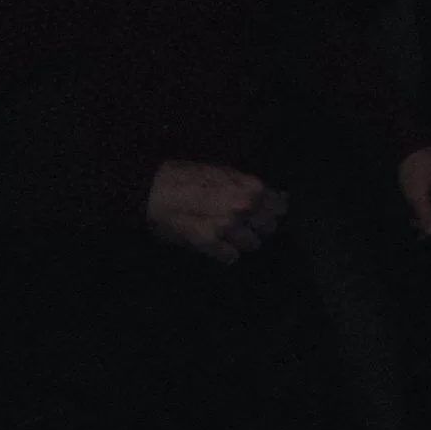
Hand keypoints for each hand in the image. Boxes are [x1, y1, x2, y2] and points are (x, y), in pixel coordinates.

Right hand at [146, 160, 286, 262]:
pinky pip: (230, 256)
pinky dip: (227, 253)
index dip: (273, 210)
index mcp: (250, 188)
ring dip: (244, 241)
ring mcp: (227, 227)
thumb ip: (250, 187)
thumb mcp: (223, 173)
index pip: (279, 206)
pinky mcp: (209, 243)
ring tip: (229, 234)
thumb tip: (278, 197)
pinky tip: (218, 245)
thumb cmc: (186, 176)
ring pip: (252, 244)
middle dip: (260, 226)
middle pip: (268, 227)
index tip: (266, 212)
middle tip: (246, 223)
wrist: (151, 190)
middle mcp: (244, 208)